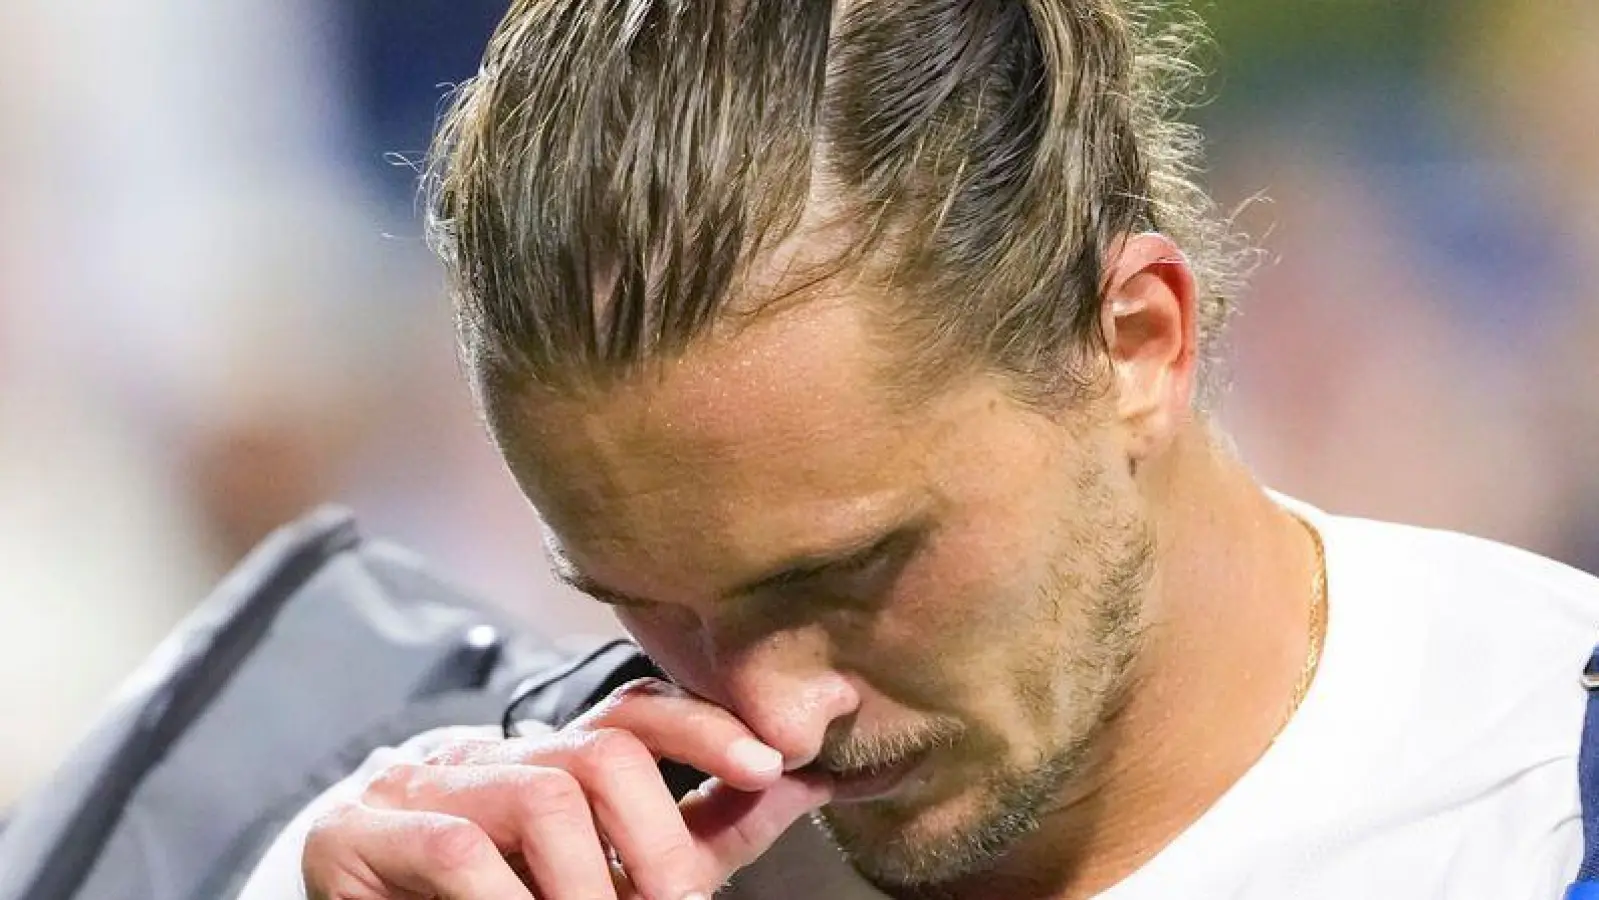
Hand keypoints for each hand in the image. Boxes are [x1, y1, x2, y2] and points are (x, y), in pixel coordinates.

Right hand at [300, 678, 832, 898]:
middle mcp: (493, 755)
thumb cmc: (504, 890)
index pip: (634, 713)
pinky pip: (459, 850)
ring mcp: (424, 787)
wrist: (354, 899)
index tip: (771, 763)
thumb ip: (706, 827)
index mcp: (552, 757)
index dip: (705, 728)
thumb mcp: (617, 862)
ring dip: (587, 884)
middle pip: (603, 754)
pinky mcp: (360, 833)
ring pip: (542, 798)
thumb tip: (811, 779)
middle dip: (655, 840)